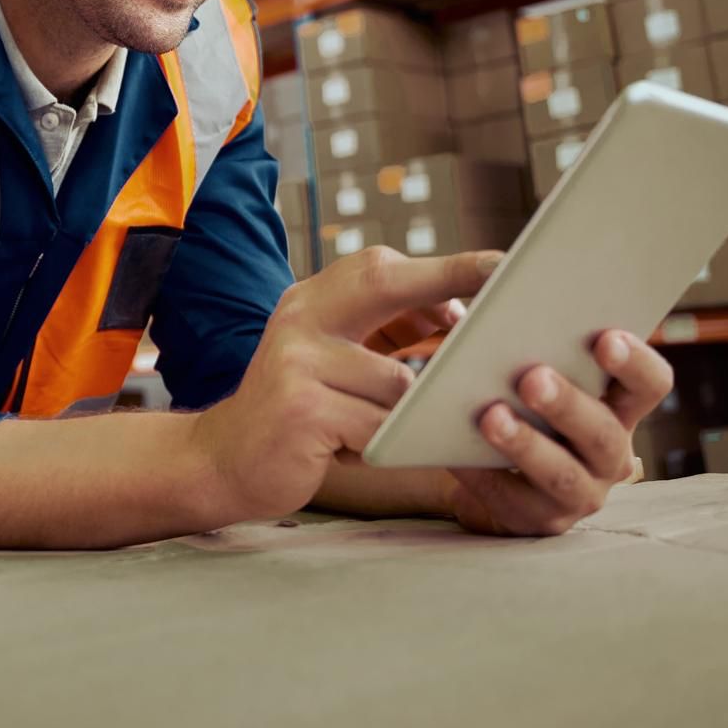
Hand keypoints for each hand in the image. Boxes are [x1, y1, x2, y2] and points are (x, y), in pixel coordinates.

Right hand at [192, 246, 499, 524]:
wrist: (223, 461)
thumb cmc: (296, 412)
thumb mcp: (330, 360)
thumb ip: (380, 334)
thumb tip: (454, 314)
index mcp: (310, 301)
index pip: (377, 267)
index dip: (439, 267)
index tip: (496, 266)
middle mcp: (299, 318)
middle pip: (383, 283)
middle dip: (446, 281)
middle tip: (504, 287)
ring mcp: (296, 361)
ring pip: (397, 378)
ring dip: (418, 408)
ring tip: (418, 425)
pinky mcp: (301, 408)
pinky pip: (380, 425)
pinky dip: (396, 442)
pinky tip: (385, 453)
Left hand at [445, 329, 673, 536]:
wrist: (495, 474)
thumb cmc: (520, 406)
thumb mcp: (534, 377)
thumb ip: (529, 349)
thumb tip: (484, 312)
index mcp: (617, 408)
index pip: (650, 385)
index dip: (634, 363)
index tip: (604, 338)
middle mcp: (610, 456)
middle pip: (603, 433)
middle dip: (567, 404)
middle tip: (532, 377)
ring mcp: (580, 494)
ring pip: (561, 474)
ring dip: (526, 444)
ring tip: (490, 417)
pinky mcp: (538, 520)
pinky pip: (510, 500)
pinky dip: (480, 474)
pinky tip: (454, 454)